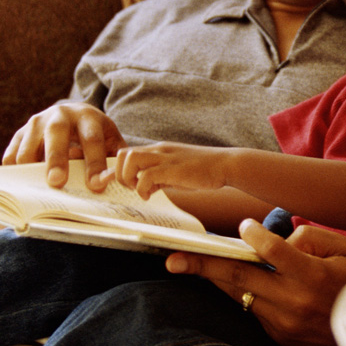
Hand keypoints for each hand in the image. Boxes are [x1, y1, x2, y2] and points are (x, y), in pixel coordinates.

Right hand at [3, 101, 124, 190]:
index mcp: (87, 116)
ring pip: (28, 146)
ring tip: (38, 189)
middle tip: (57, 182)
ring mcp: (36, 123)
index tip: (96, 185)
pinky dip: (16, 172)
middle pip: (56, 134)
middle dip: (57, 159)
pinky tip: (24, 186)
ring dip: (33, 168)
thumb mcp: (110, 139)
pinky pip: (12, 156)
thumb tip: (122, 181)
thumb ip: (115, 157)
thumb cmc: (94, 133)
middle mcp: (59, 115)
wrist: (72, 115)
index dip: (94, 163)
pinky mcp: (19, 134)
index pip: (92, 139)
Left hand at [114, 143, 231, 199]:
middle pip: (123, 154)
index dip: (120, 169)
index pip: (128, 153)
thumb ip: (160, 176)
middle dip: (120, 174)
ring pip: (130, 159)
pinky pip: (146, 176)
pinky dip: (143, 188)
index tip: (125, 184)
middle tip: (132, 187)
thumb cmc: (205, 170)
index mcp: (160, 150)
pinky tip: (151, 195)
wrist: (226, 164)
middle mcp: (159, 150)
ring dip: (129, 178)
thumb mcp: (177, 171)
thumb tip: (146, 187)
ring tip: (140, 190)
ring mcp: (165, 157)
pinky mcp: (172, 168)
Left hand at [165, 219, 345, 345]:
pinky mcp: (277, 335)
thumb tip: (278, 239)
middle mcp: (293, 300)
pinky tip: (223, 280)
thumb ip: (312, 237)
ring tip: (184, 264)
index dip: (255, 236)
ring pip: (238, 294)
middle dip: (204, 264)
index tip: (244, 226)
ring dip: (212, 278)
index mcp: (312, 276)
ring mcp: (282, 322)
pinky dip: (238, 292)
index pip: (274, 251)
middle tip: (173, 257)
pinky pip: (250, 309)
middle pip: (240, 276)